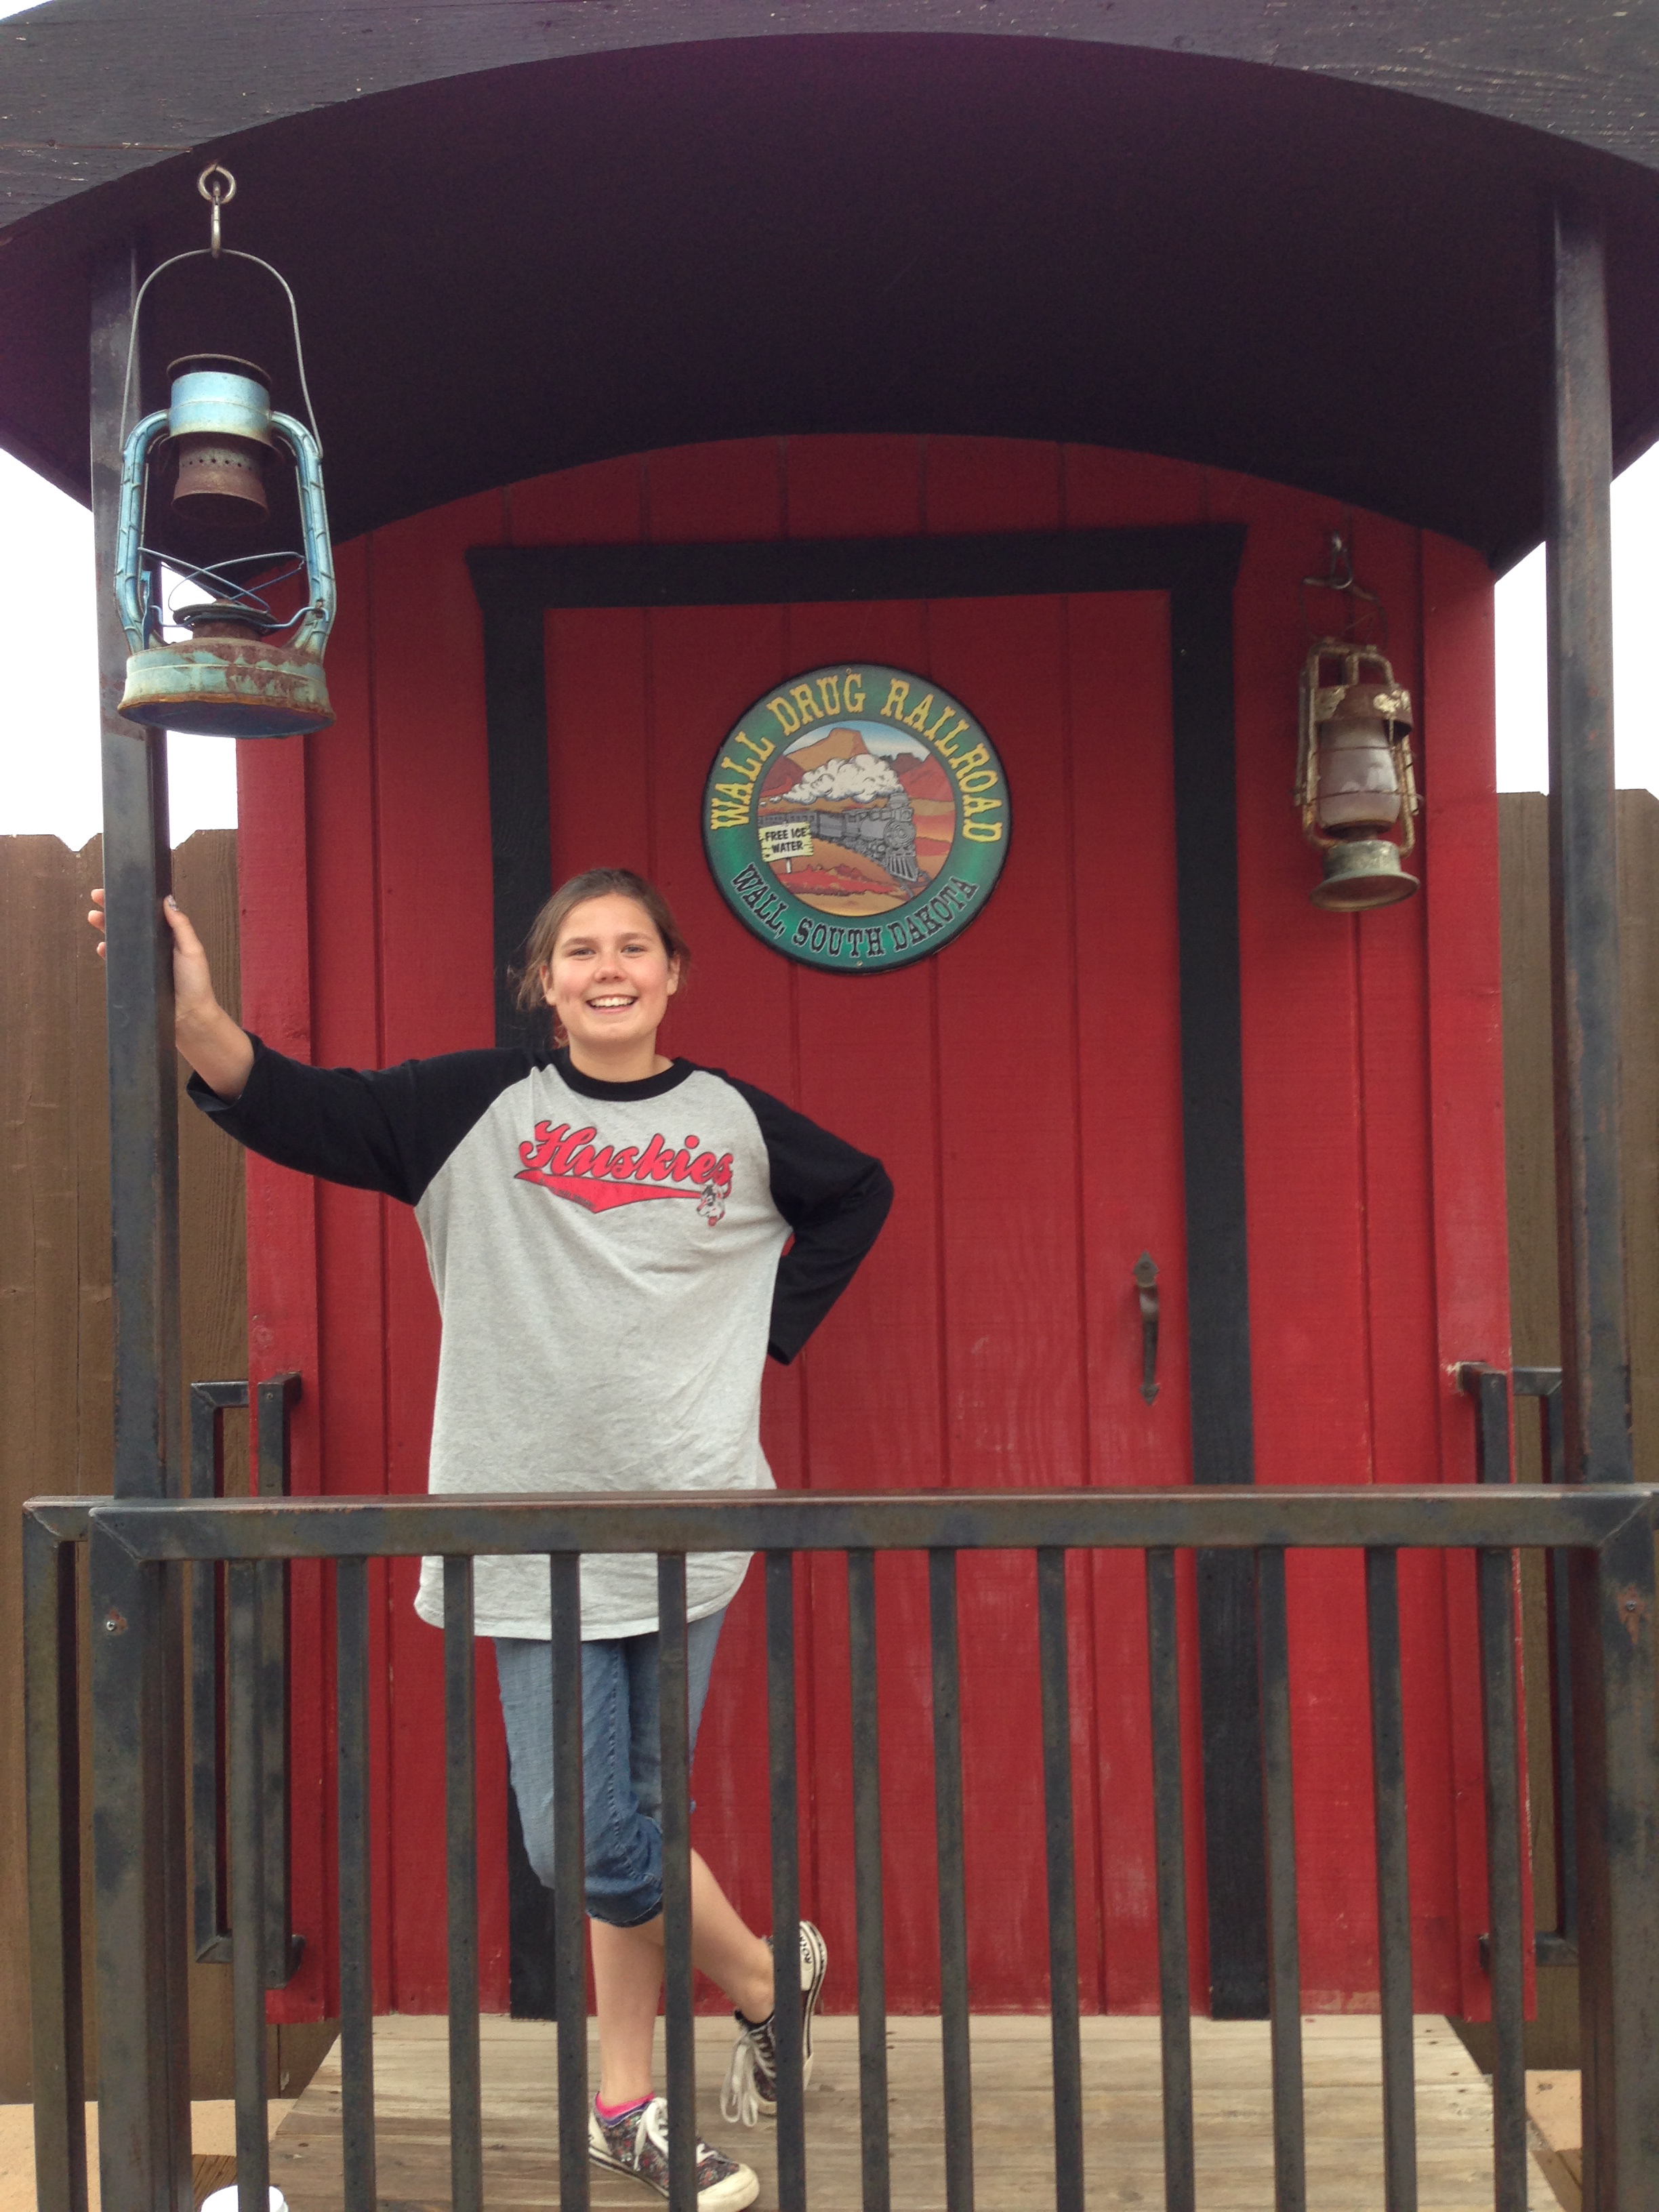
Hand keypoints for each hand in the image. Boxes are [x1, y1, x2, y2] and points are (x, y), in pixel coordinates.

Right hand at [87, 887, 253, 1099]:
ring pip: (121, 940)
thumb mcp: (192, 950)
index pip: (147, 914)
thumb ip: (180, 926)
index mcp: (169, 937)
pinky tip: (102, 947)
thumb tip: (167, 899)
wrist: (189, 1019)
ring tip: (95, 919)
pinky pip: (117, 962)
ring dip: (106, 929)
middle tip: (97, 899)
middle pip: (130, 924)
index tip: (116, 889)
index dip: (132, 901)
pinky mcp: (134, 977)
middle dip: (113, 911)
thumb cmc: (196, 984)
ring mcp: (143, 963)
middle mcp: (154, 947)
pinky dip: (108, 953)